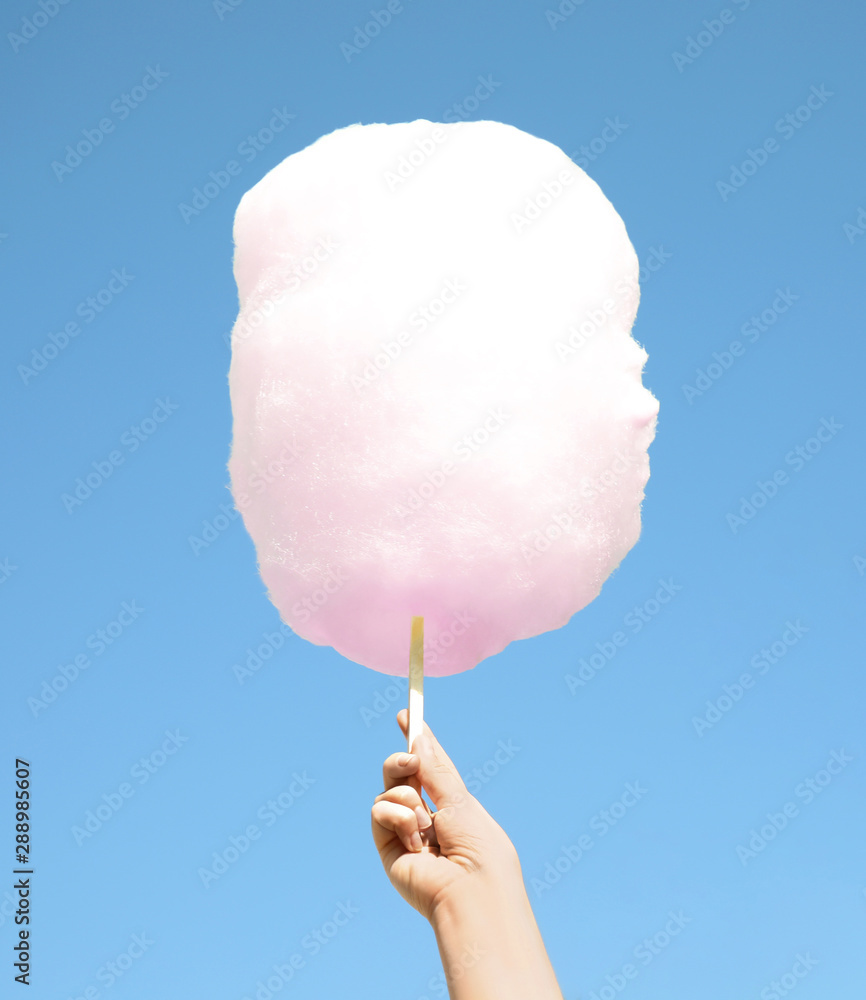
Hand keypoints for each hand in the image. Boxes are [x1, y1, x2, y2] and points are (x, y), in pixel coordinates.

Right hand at [371, 709, 521, 922]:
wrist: (470, 890)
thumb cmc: (477, 846)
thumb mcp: (459, 798)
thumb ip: (434, 768)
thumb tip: (419, 738)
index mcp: (453, 805)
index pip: (431, 767)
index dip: (418, 741)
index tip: (405, 715)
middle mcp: (428, 817)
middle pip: (403, 775)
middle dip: (402, 761)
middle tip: (409, 761)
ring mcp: (407, 832)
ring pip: (388, 791)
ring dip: (403, 794)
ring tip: (420, 817)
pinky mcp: (388, 848)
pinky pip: (378, 812)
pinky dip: (395, 815)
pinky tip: (413, 836)